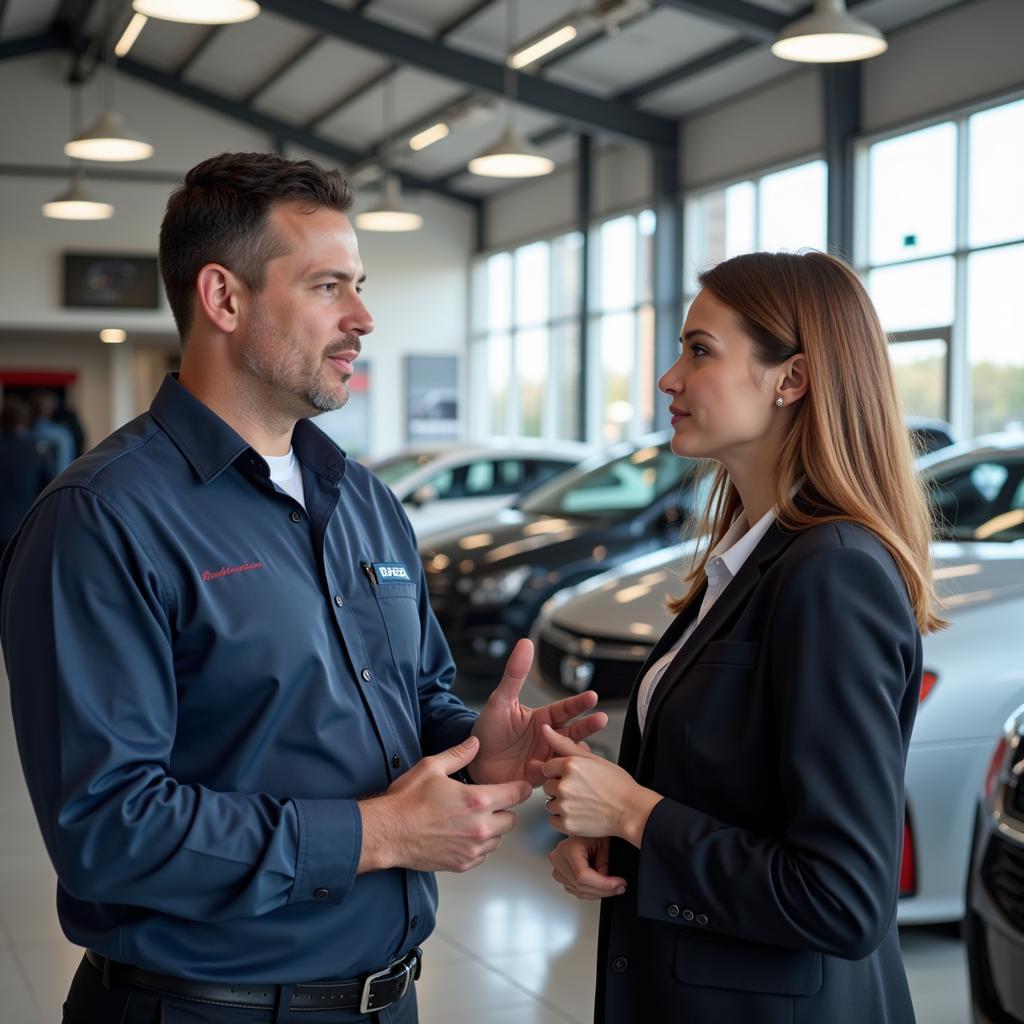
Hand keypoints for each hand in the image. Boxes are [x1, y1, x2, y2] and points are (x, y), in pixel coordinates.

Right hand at [358, 736, 531, 873]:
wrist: (387, 832)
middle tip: (486, 802)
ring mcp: (471, 849)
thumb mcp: (432, 767)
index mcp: (477, 801)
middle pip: (511, 820)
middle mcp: (480, 827)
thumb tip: (475, 743)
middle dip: (503, 810)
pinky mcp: (462, 864)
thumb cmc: (407, 801)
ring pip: (498, 839)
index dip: (520, 788)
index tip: (519, 787)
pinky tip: (461, 835)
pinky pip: (482, 855)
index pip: (516, 795)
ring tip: (470, 819)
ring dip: (491, 829)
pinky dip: (477, 846)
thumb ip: (458, 754)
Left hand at [470, 638, 607, 787]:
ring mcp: (545, 758)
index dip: (578, 703)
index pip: (564, 709)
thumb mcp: (501, 700)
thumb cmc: (487, 730)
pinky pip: (552, 775)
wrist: (473, 761)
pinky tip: (550, 768)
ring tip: (583, 750)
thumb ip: (515, 674)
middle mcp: (547, 738)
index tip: (592, 696)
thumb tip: (525, 643)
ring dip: (575, 752)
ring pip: (567, 754)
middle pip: (573, 731)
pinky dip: (554, 772)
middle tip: (601, 719)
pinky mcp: (539, 778)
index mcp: (542, 719)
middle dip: (588, 726)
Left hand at [541, 726, 661, 847]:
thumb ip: (564, 744)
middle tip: (580, 791)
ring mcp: (565, 806)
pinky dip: (563, 820)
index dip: (559, 772)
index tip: (573, 777)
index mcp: (570, 765)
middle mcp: (564, 785)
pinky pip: (553, 821)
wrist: (631, 811)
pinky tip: (579, 815)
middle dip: (559, 787)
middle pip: (548, 785)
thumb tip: (545, 729)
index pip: (548, 767)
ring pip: (550, 803)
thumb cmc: (617, 785)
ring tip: (582, 803)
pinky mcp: (567, 824)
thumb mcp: (593, 758)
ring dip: (561, 804)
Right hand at [550, 836, 625, 900]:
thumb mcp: (603, 846)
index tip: (619, 884)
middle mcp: (559, 859)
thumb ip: (604, 866)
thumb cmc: (593, 833)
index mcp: (568, 848)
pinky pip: (576, 891)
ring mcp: (557, 868)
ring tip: (612, 886)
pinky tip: (600, 886)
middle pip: (581, 886)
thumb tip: (609, 885)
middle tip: (620, 887)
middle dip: (604, 890)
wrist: (585, 826)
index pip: (583, 876)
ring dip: (598, 893)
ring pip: (579, 892)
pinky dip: (590, 892)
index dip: (603, 884)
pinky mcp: (559, 875)